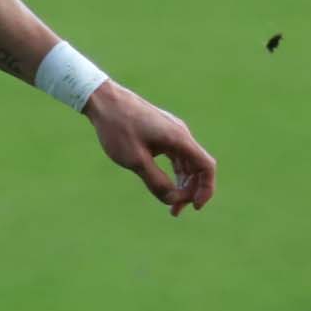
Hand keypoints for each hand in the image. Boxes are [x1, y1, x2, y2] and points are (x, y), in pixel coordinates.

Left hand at [84, 83, 217, 216]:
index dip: (206, 188)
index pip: (206, 166)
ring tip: (172, 205)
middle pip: (198, 166)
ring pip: (187, 162)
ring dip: (183, 184)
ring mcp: (172, 132)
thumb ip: (156, 182)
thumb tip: (173, 200)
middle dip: (191, 190)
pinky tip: (166, 185)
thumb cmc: (117, 128)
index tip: (194, 206)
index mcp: (179, 139)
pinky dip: (175, 172)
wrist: (104, 100)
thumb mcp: (135, 160)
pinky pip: (176, 156)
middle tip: (175, 211)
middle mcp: (181, 134)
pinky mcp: (162, 132)